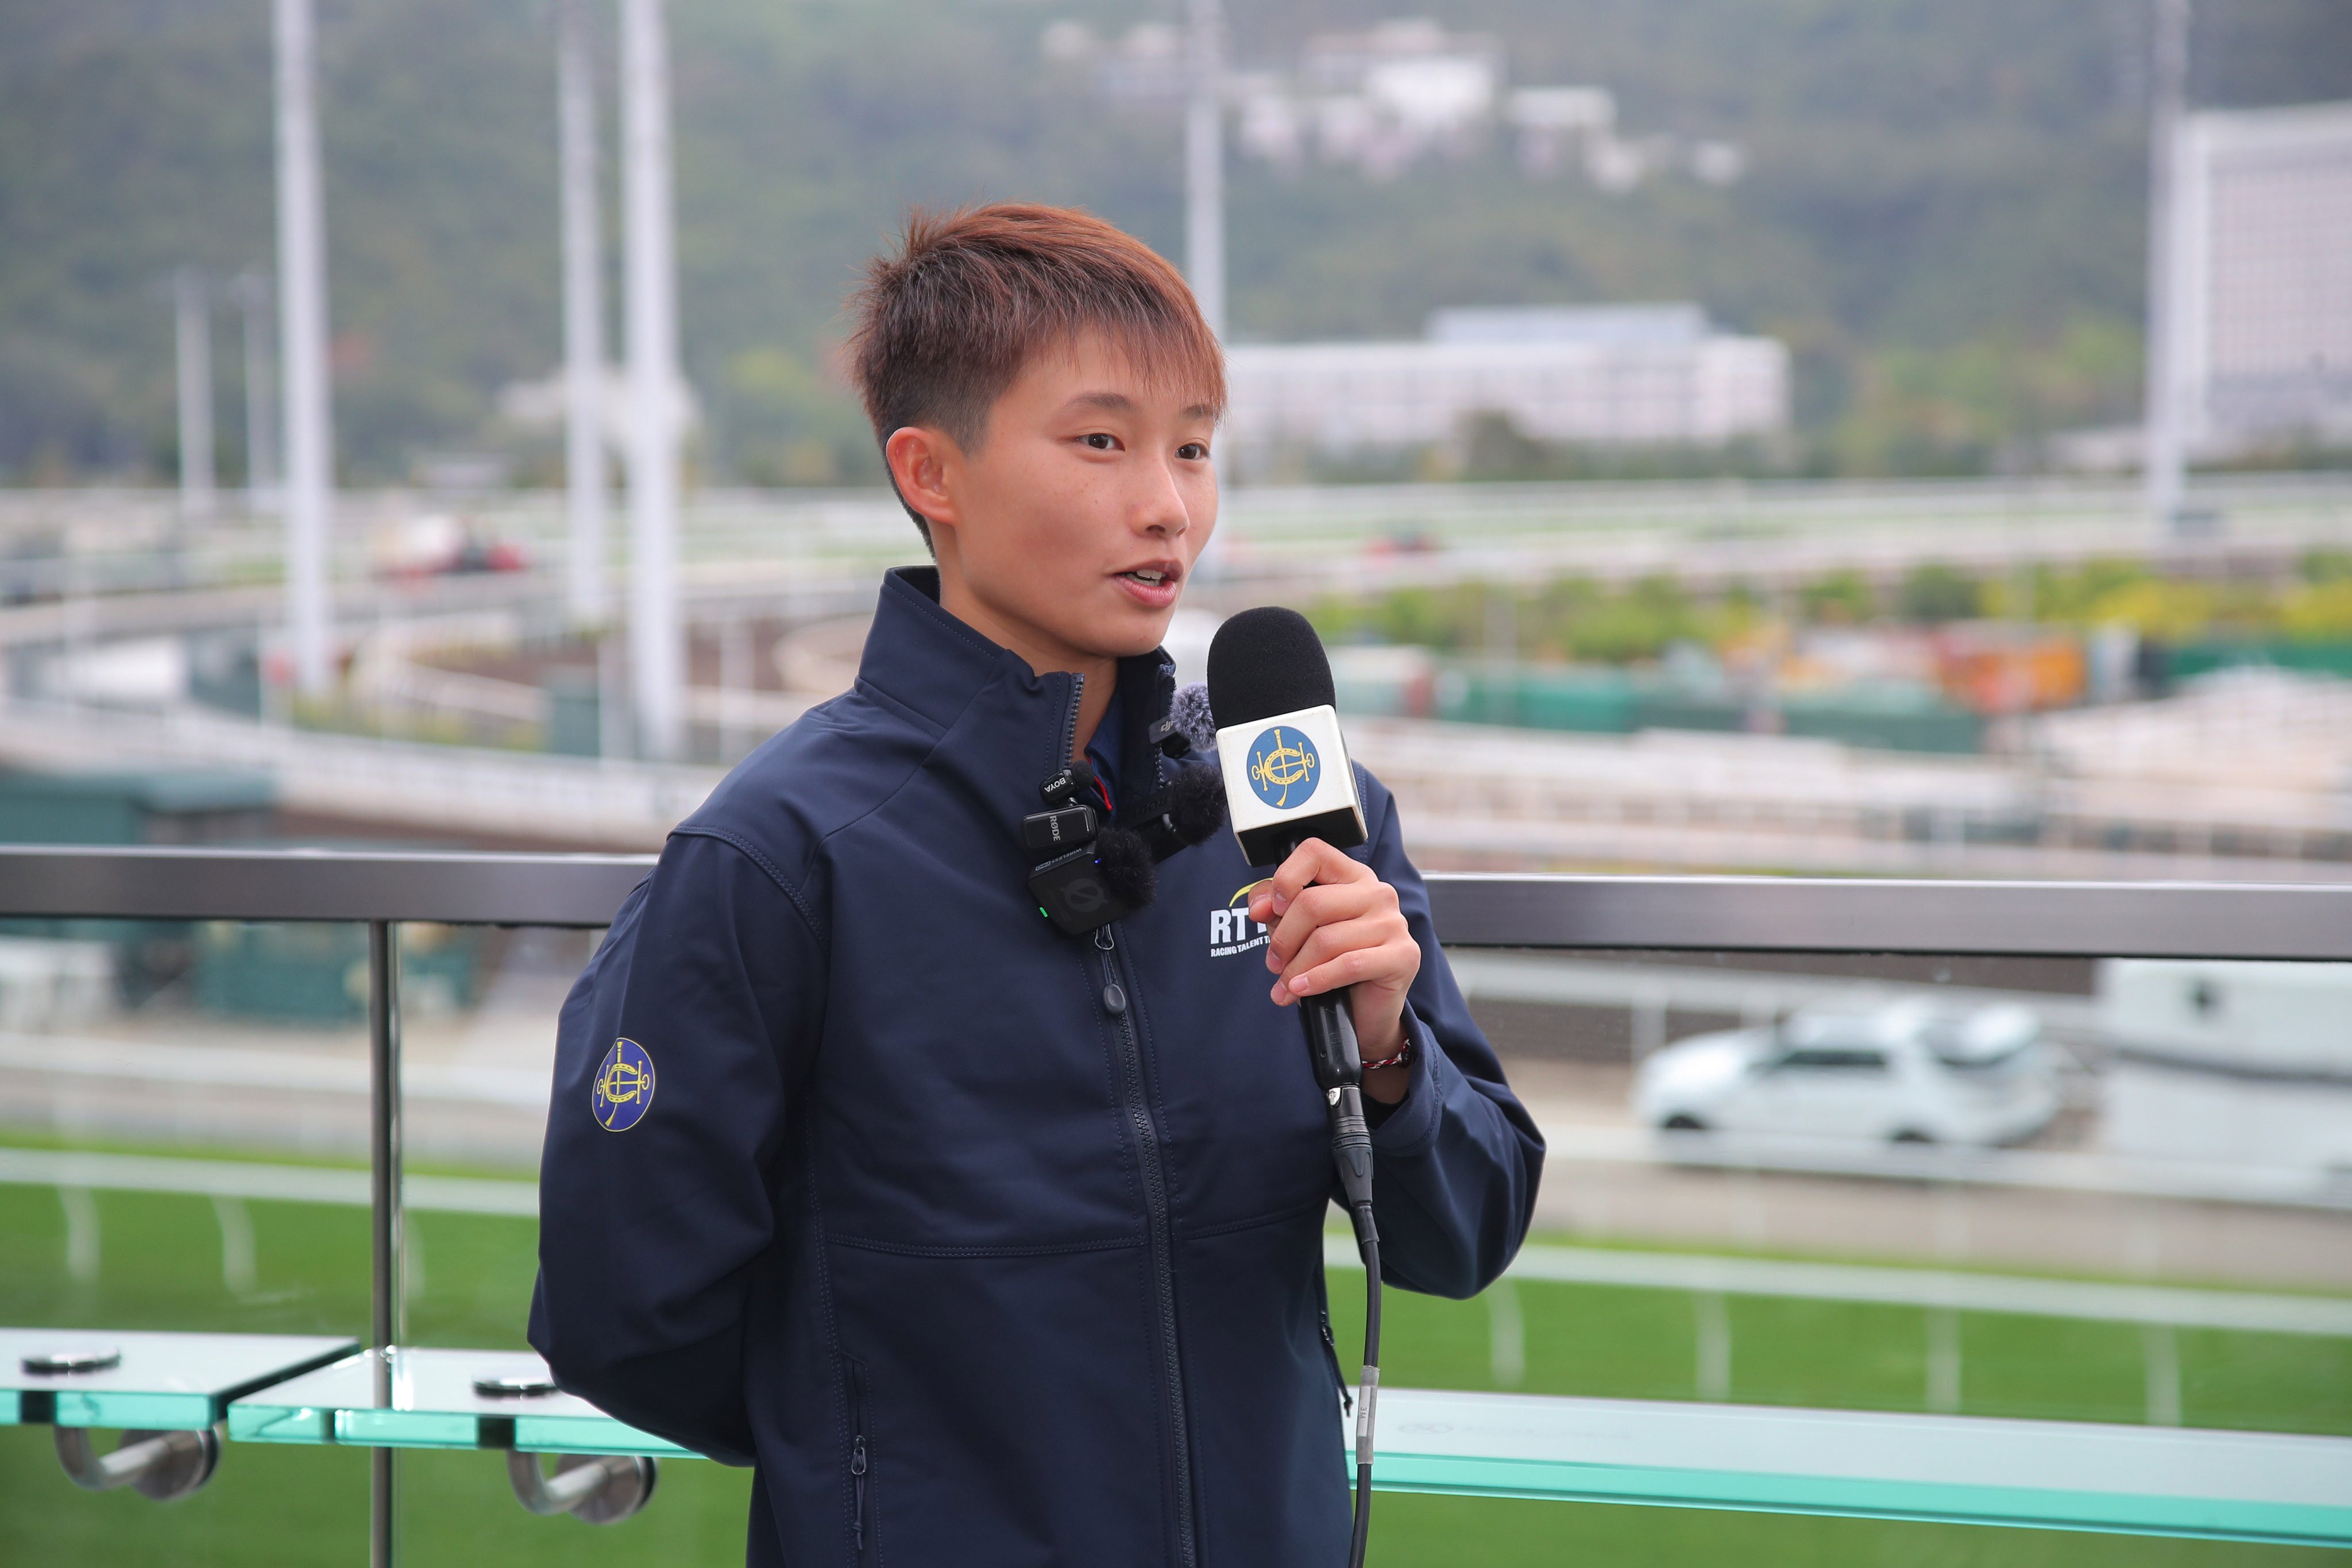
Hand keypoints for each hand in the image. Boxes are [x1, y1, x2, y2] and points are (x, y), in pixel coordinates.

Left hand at [1247, 839, 1420, 1104]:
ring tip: (1285, 985)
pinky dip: (1316, 980)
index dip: (1285, 878)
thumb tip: (1260, 906)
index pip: (1314, 852)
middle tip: (1273, 963)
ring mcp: (1393, 923)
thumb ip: (1276, 907)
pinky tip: (1301, 990)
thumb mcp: (1297, 928)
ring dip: (1296, 968)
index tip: (1272, 908)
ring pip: (1326, 939)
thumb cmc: (1332, 962)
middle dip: (1283, 939)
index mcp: (1353, 876)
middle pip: (1313, 903)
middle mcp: (1377, 893)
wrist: (1366, 1010)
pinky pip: (1348, 964)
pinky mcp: (1403, 955)